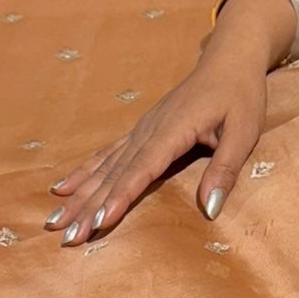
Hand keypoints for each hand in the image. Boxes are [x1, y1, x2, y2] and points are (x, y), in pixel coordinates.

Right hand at [45, 47, 268, 244]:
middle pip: (114, 174)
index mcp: (174, 130)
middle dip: (88, 206)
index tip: (100, 221)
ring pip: (104, 167)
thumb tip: (210, 209)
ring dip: (79, 196)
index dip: (121, 196)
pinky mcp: (139, 131)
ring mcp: (140, 130)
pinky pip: (105, 155)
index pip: (143, 169)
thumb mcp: (244, 132)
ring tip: (54, 221)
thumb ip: (225, 169)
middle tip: (67, 235)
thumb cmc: (239, 96)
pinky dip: (83, 173)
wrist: (227, 62)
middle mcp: (148, 130)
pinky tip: (62, 189)